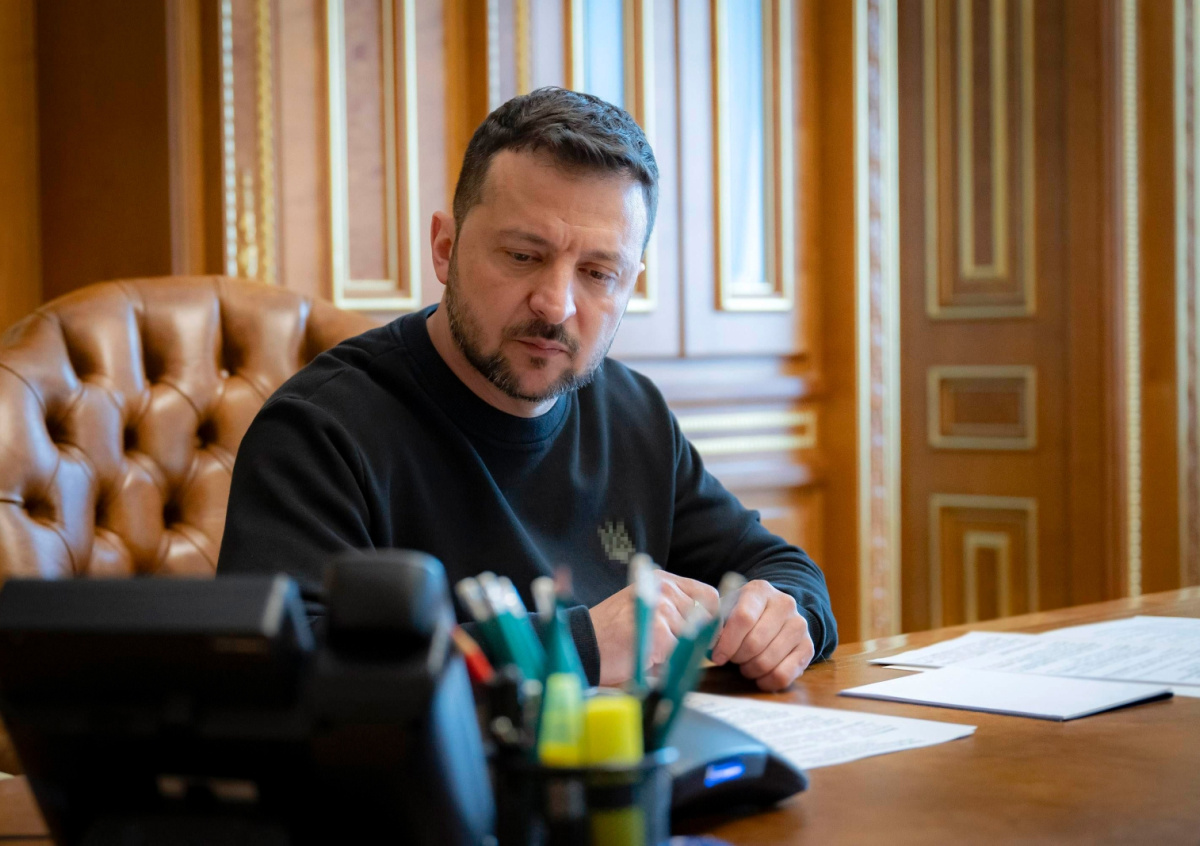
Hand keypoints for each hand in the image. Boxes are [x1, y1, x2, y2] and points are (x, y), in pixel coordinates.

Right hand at [589, 572, 718, 685]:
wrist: (584, 645)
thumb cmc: (615, 634)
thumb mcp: (647, 611)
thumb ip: (676, 611)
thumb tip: (711, 628)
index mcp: (662, 579)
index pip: (709, 596)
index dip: (710, 619)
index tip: (701, 636)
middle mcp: (664, 587)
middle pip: (705, 618)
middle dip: (693, 639)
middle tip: (666, 648)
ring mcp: (661, 606)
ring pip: (693, 637)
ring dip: (677, 650)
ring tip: (649, 649)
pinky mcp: (658, 629)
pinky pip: (679, 652)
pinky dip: (666, 661)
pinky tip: (644, 656)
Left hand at [711, 580, 813, 691]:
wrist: (776, 617)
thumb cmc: (744, 616)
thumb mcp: (727, 610)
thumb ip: (715, 622)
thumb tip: (706, 640)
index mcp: (760, 590)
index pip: (743, 618)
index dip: (727, 642)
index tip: (717, 656)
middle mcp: (784, 603)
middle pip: (755, 642)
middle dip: (738, 658)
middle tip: (732, 659)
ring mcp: (799, 625)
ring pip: (768, 660)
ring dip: (750, 670)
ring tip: (745, 665)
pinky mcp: (808, 647)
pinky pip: (784, 675)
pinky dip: (767, 681)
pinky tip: (760, 677)